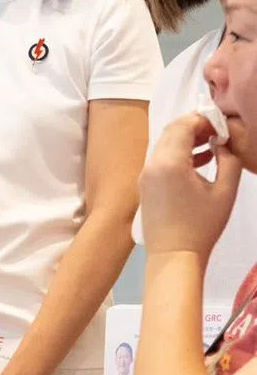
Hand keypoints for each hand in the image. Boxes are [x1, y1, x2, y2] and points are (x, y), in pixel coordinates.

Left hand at [139, 112, 242, 259]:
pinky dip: (178, 154)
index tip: (221, 125)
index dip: (202, 120)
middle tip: (218, 132)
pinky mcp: (145, 184)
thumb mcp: (224, 193)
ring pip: (165, 145)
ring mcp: (145, 173)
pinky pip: (161, 159)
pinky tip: (201, 161)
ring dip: (186, 140)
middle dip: (194, 127)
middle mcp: (152, 163)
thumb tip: (224, 144)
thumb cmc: (202, 225)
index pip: (182, 126)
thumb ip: (229, 161)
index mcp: (169, 162)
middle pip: (171, 132)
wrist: (174, 254)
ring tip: (213, 144)